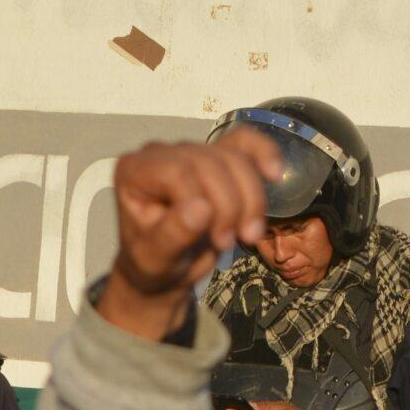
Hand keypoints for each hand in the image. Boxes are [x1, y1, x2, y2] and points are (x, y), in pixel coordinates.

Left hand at [97, 131, 281, 338]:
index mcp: (134, 170)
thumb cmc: (153, 262)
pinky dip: (264, 153)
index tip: (217, 240)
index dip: (204, 201)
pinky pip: (244, 142)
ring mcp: (190, 151)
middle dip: (230, 204)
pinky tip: (274, 173)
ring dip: (251, 197)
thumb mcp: (156, 259)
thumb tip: (201, 209)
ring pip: (233, 156)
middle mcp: (160, 153)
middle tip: (228, 243)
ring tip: (248, 234)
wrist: (166, 267)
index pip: (177, 169)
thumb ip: (173, 234)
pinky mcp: (216, 156)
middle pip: (209, 161)